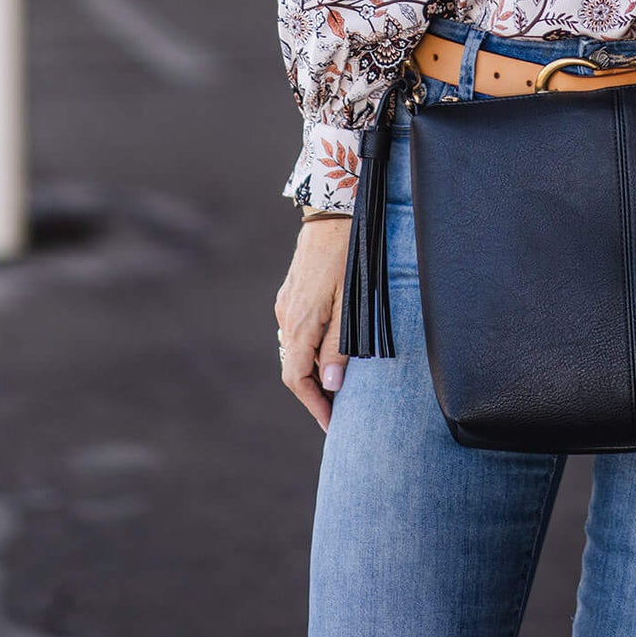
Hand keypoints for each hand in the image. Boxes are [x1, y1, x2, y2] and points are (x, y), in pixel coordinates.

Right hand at [274, 219, 351, 431]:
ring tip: (337, 384)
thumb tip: (331, 383)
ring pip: (293, 351)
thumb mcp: (350, 303)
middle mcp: (286, 317)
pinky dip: (308, 350)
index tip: (333, 423)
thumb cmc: (347, 257)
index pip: (298, 379)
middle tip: (339, 409)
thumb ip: (339, 344)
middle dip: (315, 392)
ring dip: (312, 371)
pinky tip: (328, 351)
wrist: (332, 213)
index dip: (315, 405)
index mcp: (300, 324)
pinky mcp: (290, 294)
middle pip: (294, 369)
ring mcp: (285, 304)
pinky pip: (294, 332)